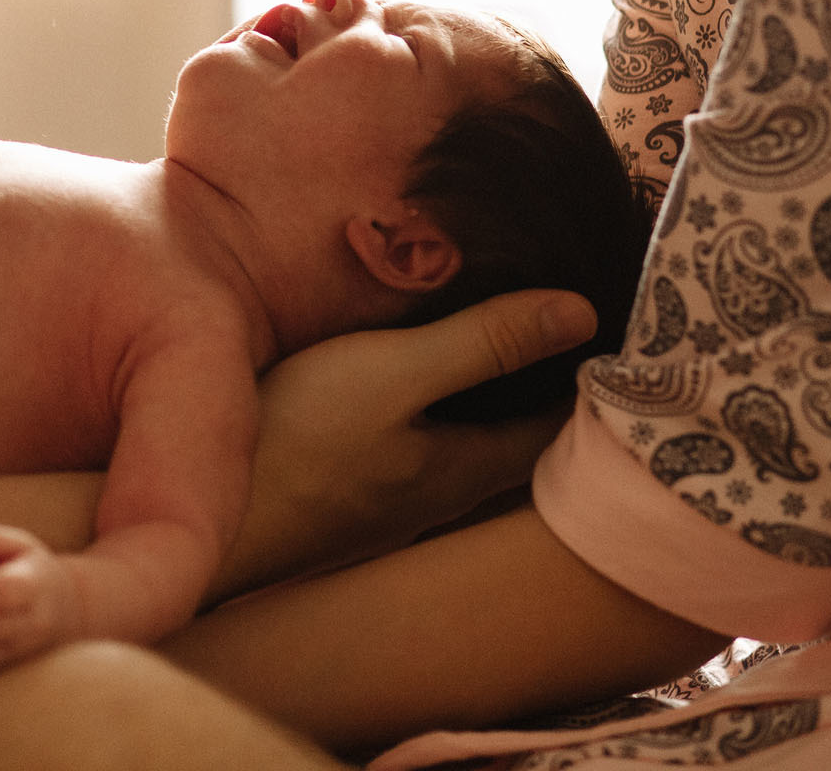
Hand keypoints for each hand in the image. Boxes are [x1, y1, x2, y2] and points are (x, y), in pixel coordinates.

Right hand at [212, 290, 596, 597]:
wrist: (199, 518)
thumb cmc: (294, 441)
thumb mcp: (390, 372)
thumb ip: (482, 342)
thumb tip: (582, 311)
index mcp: (469, 468)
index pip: (566, 428)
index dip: (601, 382)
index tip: (631, 335)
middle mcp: (442, 497)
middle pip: (524, 446)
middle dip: (557, 394)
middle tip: (588, 333)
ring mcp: (393, 505)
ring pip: (474, 454)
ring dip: (501, 409)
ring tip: (518, 350)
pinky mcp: (349, 499)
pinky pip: (424, 456)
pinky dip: (447, 421)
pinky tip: (424, 392)